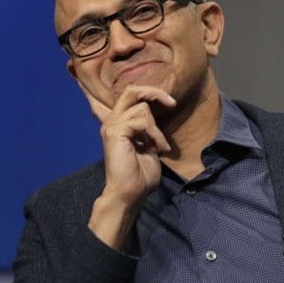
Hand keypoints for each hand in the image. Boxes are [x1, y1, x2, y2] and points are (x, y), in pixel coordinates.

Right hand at [79, 82, 175, 249]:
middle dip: (155, 92)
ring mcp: (112, 125)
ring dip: (156, 128)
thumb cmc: (140, 174)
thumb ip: (148, 129)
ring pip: (142, 108)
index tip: (168, 98)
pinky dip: (153, 134)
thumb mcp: (148, 145)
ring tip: (158, 146)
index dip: (145, 89)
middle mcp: (112, 121)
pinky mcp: (115, 131)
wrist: (130, 193)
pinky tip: (155, 149)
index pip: (126, 95)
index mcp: (119, 123)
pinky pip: (142, 119)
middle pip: (132, 90)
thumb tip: (155, 112)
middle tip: (171, 103)